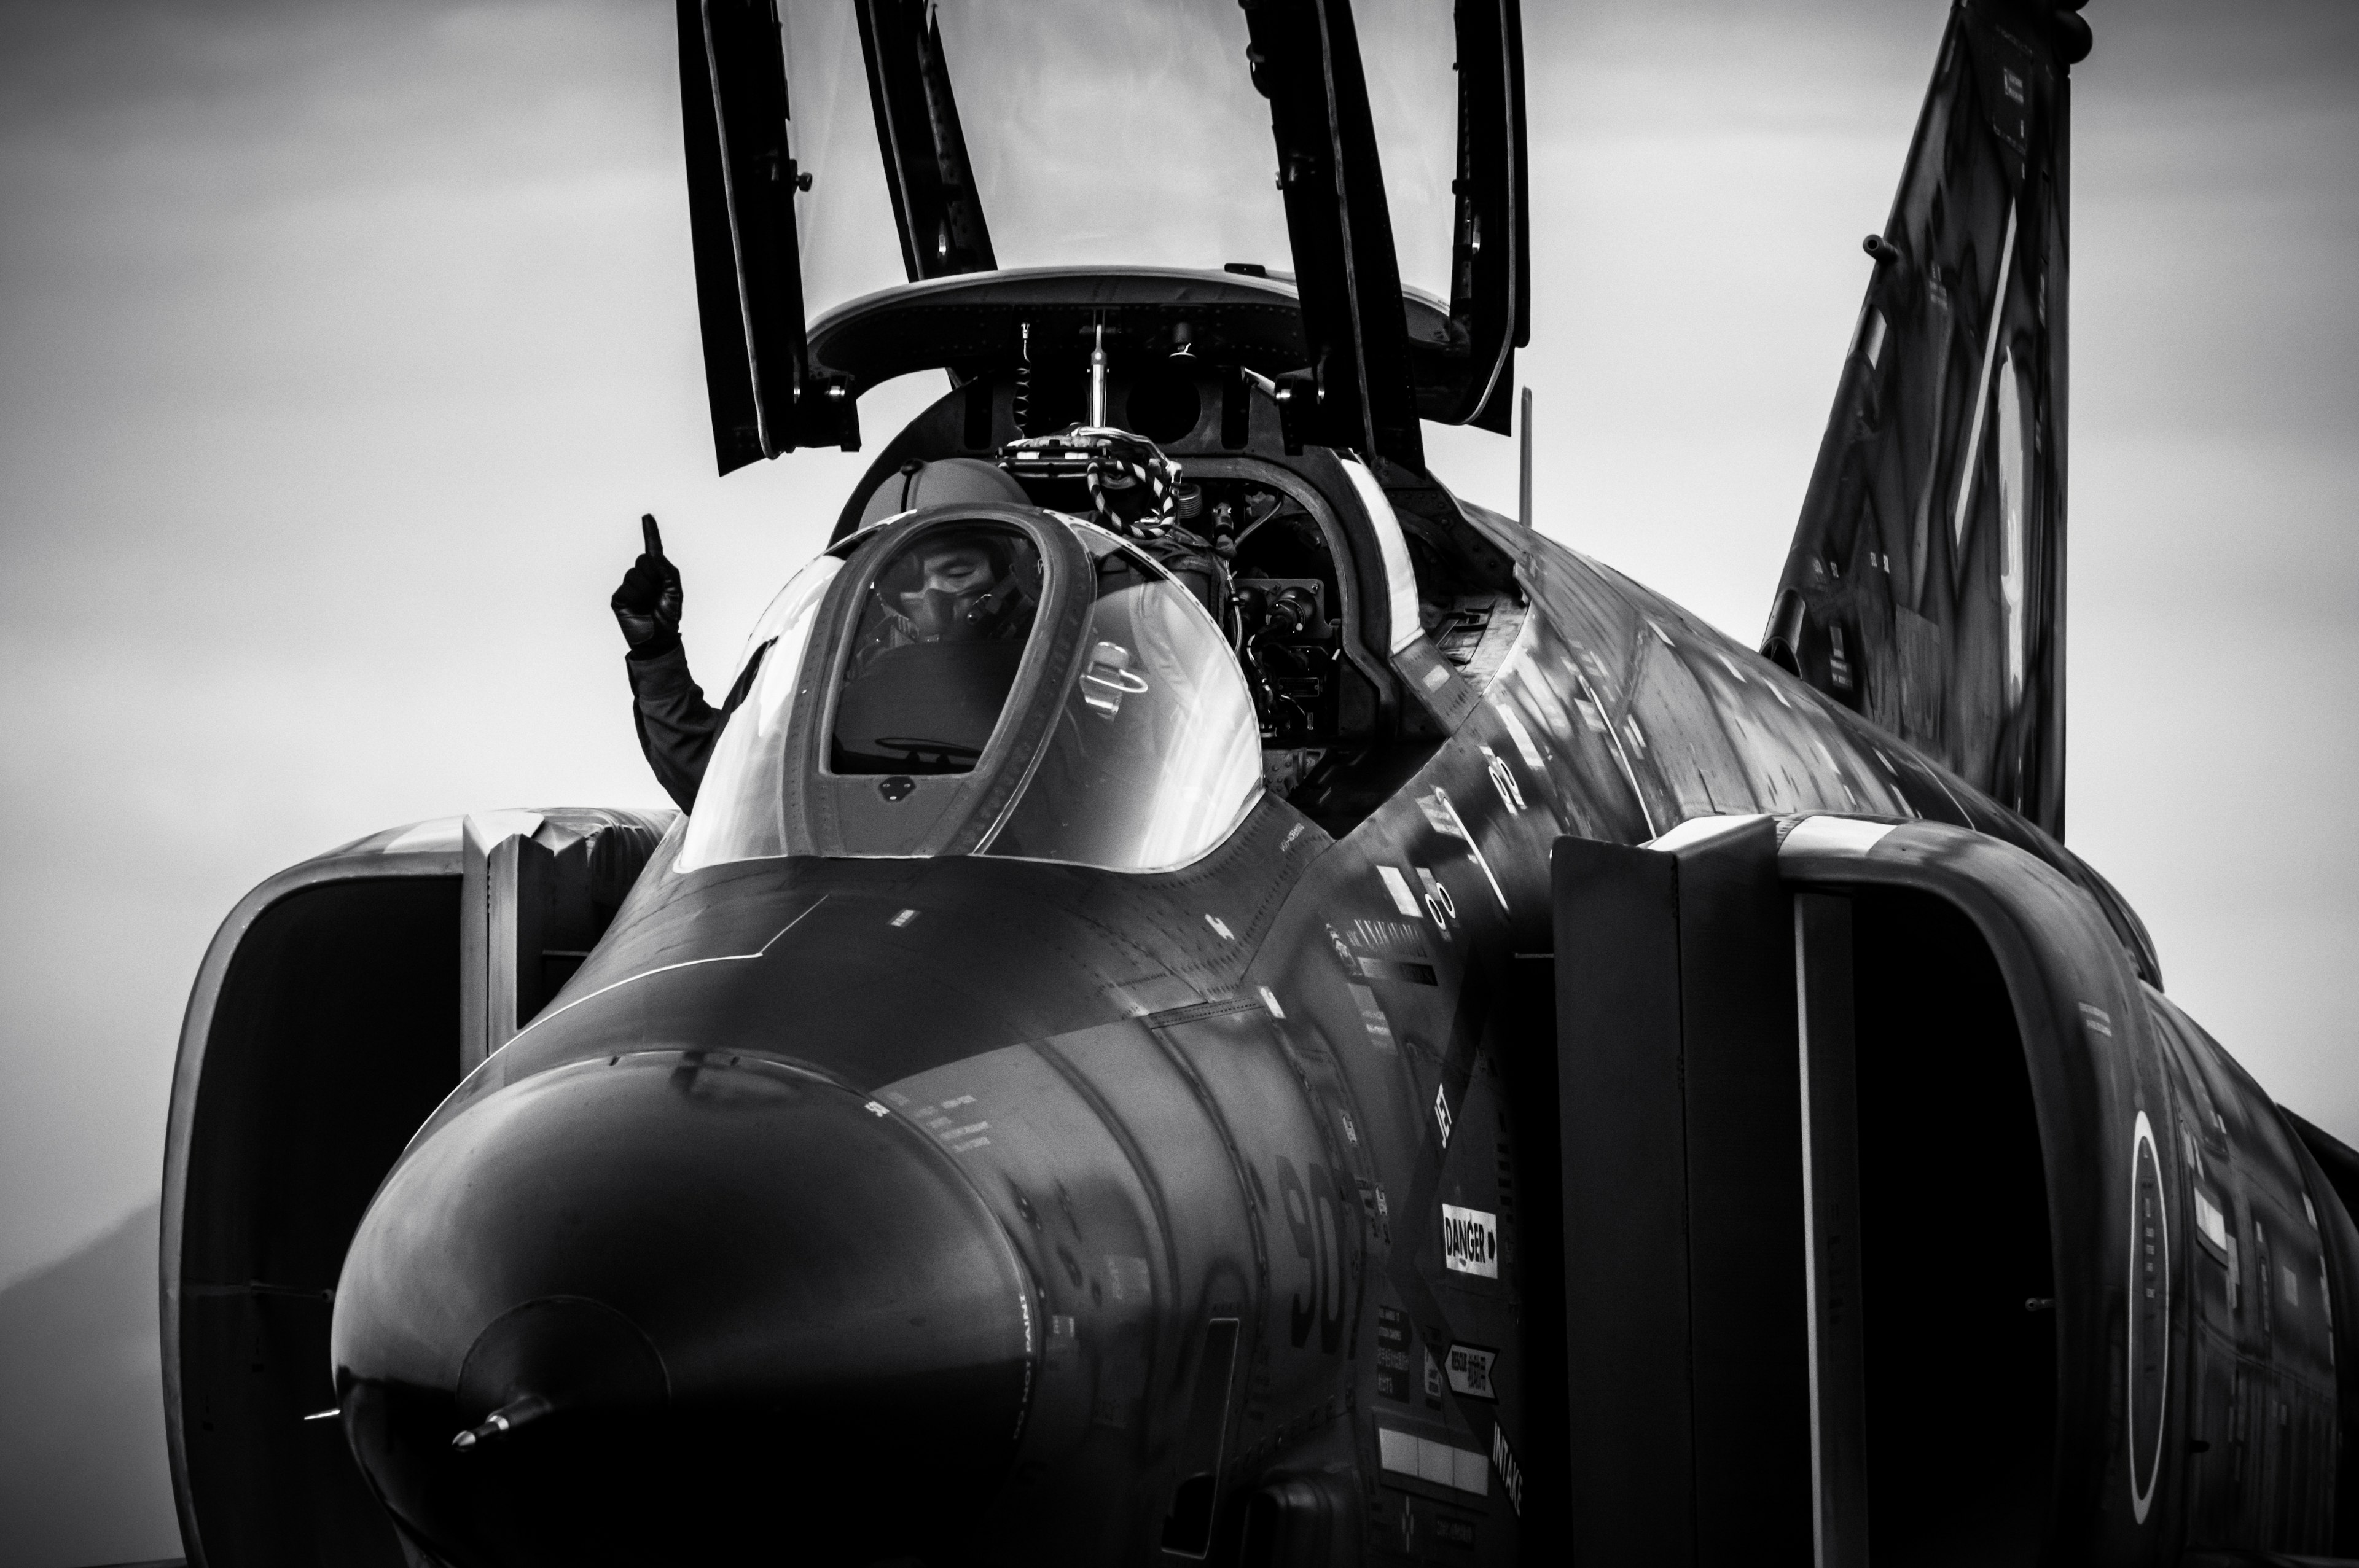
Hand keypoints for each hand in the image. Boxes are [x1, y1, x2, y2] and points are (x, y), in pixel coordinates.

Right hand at [612, 513, 683, 654]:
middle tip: (657, 595)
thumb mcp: (675, 591)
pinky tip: (638, 608)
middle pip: (643, 561)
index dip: (650, 533)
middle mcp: (641, 575)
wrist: (658, 638)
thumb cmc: (668, 614)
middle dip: (653, 576)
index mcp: (657, 572)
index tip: (647, 517)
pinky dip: (635, 597)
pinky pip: (626, 588)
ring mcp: (628, 585)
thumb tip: (653, 554)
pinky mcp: (618, 596)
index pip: (652, 549)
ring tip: (648, 603)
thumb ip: (667, 570)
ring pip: (635, 575)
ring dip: (645, 590)